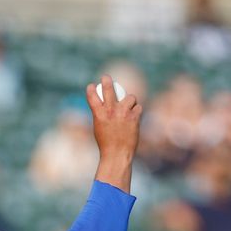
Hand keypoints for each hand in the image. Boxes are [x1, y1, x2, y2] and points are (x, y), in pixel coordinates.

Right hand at [86, 75, 142, 192]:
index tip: (91, 86)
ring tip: (128, 108)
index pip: (93, 97)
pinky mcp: (134, 116)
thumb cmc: (106, 143)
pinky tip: (133, 118)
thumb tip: (107, 103)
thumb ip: (102, 114)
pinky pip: (138, 107)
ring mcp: (123, 113)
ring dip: (130, 101)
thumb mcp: (98, 127)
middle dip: (106, 81)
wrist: (117, 153)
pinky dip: (136, 111)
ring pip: (130, 97)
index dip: (91, 90)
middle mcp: (111, 111)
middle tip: (105, 77)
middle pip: (109, 90)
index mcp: (99, 114)